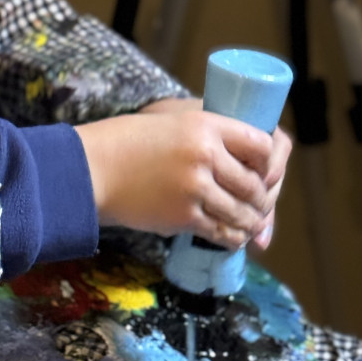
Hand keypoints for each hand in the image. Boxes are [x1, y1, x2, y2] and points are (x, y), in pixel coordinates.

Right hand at [75, 98, 290, 248]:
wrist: (92, 168)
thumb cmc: (128, 142)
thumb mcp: (171, 122)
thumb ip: (206, 134)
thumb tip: (241, 157)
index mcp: (205, 124)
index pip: (262, 144)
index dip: (270, 162)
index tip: (265, 171)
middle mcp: (205, 154)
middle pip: (254, 183)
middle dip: (262, 200)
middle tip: (260, 206)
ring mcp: (195, 186)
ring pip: (241, 212)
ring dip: (250, 223)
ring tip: (252, 226)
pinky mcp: (183, 215)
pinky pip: (221, 231)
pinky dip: (231, 238)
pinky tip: (232, 237)